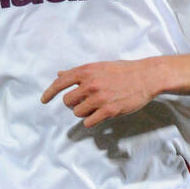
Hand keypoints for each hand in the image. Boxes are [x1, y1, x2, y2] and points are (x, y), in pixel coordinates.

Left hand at [40, 58, 157, 127]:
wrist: (146, 76)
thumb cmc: (123, 71)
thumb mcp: (99, 66)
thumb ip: (78, 72)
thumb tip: (60, 74)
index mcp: (87, 71)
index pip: (60, 82)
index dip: (49, 93)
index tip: (43, 100)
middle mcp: (90, 84)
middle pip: (67, 101)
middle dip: (73, 104)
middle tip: (84, 102)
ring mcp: (99, 98)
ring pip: (77, 112)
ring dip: (83, 112)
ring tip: (95, 107)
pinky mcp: (108, 111)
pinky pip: (89, 122)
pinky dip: (92, 120)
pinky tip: (100, 115)